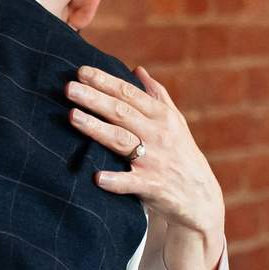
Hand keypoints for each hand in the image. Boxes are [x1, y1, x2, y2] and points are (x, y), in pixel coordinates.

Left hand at [67, 65, 226, 269]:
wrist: (200, 199)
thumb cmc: (182, 155)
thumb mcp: (176, 122)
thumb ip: (157, 95)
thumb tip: (137, 70)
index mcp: (163, 116)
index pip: (130, 93)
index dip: (105, 81)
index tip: (81, 71)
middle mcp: (159, 135)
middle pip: (122, 112)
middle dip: (94, 99)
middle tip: (68, 88)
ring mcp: (155, 161)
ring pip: (122, 140)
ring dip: (97, 128)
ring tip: (72, 117)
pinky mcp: (152, 186)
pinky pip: (130, 183)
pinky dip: (115, 180)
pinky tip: (97, 177)